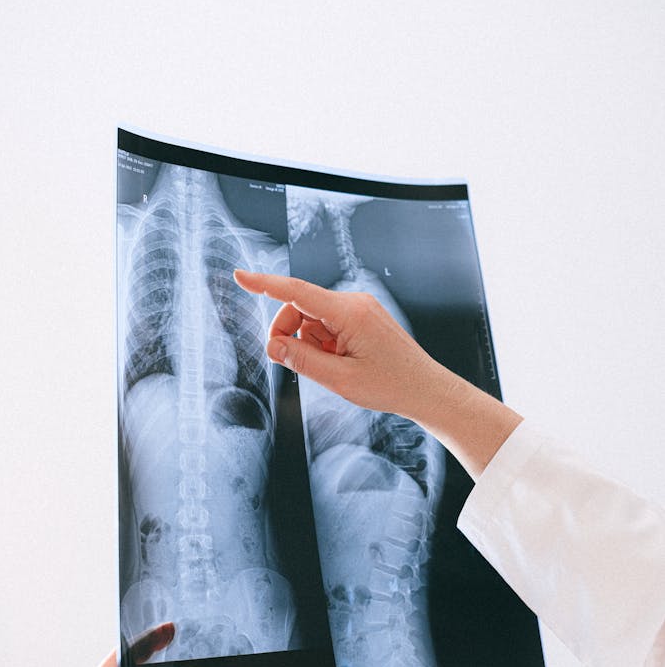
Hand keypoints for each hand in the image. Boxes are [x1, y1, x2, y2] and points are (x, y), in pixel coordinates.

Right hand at [233, 269, 433, 419]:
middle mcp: (355, 303)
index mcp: (350, 313)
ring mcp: (360, 309)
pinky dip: (322, 344)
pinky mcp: (362, 319)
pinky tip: (338, 363)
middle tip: (288, 362)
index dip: (265, 285)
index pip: (297, 292)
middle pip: (300, 307)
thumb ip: (302, 360)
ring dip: (307, 342)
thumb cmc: (391, 386)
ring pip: (312, 319)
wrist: (426, 390)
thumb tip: (274, 346)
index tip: (240, 276)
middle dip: (287, 333)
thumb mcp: (340, 379)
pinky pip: (327, 325)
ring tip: (329, 368)